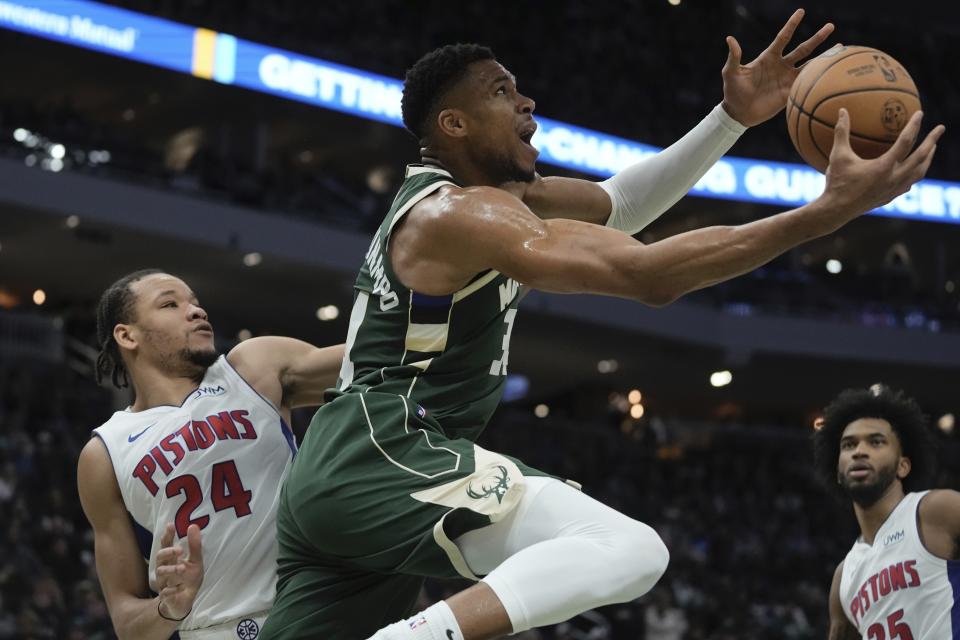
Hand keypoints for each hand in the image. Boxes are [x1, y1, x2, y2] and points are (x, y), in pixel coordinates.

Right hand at [155, 523, 203, 621]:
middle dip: (167, 552)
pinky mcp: (166, 597)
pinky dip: (171, 590)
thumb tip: (193, 526)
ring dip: (171, 570)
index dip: (167, 535)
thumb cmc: (189, 578)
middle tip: (180, 550)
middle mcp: (165, 569)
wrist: (185, 601)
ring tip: (182, 568)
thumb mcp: (196, 561)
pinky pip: (164, 593)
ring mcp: (164, 583)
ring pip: (160, 574)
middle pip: (159, 557)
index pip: (166, 545)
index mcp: (172, 559)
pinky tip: (179, 588)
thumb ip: (194, 546)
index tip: (170, 525)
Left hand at [721, 9, 833, 126]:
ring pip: (810, 65)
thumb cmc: (733, 91)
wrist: (739, 113)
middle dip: (817, 38)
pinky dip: (819, 78)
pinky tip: (832, 73)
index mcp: (769, 57)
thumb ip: (734, 57)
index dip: (791, 25)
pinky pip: (807, 84)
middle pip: (803, 49)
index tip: (801, 11)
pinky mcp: (790, 93)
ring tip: (840, 47)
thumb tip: (730, 39)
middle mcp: (781, 65)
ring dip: (824, 57)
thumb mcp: (731, 73)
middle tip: (831, 26)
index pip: (783, 37)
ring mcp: (787, 79)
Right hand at [816, 109, 944, 227]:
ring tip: (932, 148)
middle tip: (940, 128)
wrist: (836, 211)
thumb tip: (842, 111)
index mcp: (884, 166)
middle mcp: (894, 178)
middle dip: (932, 141)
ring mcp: (894, 189)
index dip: (914, 126)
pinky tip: (913, 170)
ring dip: (928, 158)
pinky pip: (909, 183)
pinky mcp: (890, 197)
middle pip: (921, 157)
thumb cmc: (836, 182)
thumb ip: (841, 132)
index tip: (920, 113)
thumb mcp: (838, 156)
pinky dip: (915, 173)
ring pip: (919, 172)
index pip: (905, 142)